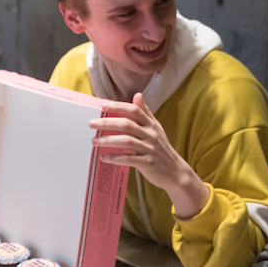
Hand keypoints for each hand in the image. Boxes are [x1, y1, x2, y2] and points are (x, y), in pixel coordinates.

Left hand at [88, 94, 209, 218]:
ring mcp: (150, 149)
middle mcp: (151, 135)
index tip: (103, 105)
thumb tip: (137, 95)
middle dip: (107, 122)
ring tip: (94, 141)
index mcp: (152, 125)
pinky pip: (128, 159)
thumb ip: (145, 113)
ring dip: (108, 140)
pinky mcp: (147, 163)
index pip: (134, 110)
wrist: (175, 172)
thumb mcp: (156, 129)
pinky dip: (115, 158)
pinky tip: (104, 157)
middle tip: (91, 123)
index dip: (118, 106)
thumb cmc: (161, 149)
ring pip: (126, 141)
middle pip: (127, 124)